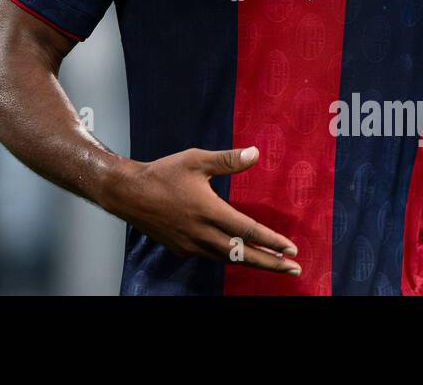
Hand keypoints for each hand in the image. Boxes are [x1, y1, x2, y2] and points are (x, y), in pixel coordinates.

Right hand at [103, 146, 299, 274]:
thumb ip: (228, 160)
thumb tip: (256, 153)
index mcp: (208, 210)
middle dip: (271, 263)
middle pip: (243, 254)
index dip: (272, 241)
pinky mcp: (182, 249)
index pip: (248, 231)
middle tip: (294, 269)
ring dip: (252, 262)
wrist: (128, 194)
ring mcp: (191, 244)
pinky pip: (212, 256)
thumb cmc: (163, 173)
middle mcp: (201, 232)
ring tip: (274, 265)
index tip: (291, 249)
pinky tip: (239, 254)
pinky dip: (230, 258)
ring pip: (228, 259)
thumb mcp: (195, 159)